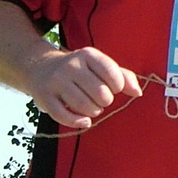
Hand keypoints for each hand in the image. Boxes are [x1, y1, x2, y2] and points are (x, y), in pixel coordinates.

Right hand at [25, 46, 141, 130]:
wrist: (40, 67)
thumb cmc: (78, 70)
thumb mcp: (99, 65)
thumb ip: (122, 75)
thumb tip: (137, 93)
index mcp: (88, 55)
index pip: (113, 75)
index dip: (118, 87)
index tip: (112, 88)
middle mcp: (71, 66)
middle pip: (101, 94)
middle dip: (104, 102)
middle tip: (99, 100)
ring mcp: (56, 82)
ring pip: (84, 106)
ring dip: (93, 112)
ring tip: (91, 108)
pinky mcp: (45, 98)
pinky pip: (64, 116)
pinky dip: (78, 122)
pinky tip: (84, 121)